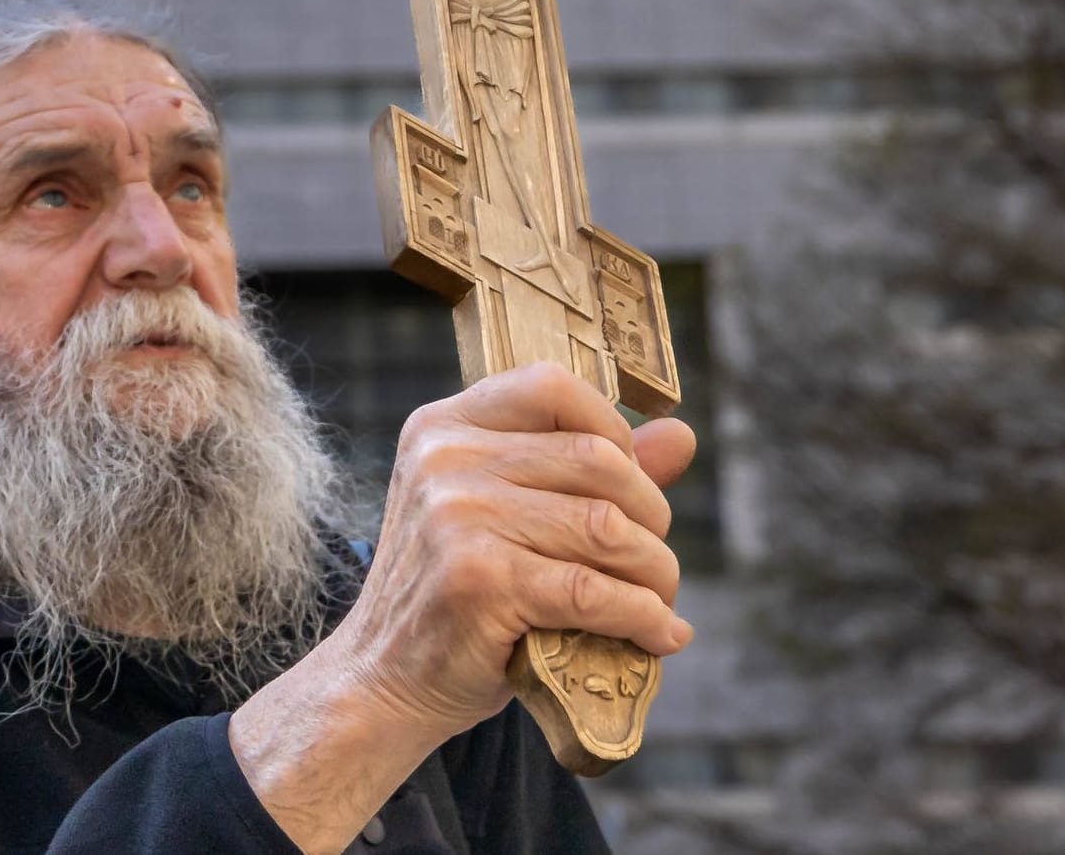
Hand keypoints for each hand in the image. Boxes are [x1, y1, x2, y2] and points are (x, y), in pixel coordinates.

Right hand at [330, 361, 694, 738]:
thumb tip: (681, 436)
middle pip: (597, 459)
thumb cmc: (456, 591)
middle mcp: (444, 459)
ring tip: (659, 600)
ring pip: (605, 526)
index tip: (628, 486)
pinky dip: (644, 617)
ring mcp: (456, 517)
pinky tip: (660, 635)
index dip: (613, 429)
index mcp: (443, 426)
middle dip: (649, 514)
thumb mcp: (504, 512)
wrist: (383, 677)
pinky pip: (594, 591)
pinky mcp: (479, 581)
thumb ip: (585, 470)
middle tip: (651, 560)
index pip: (552, 387)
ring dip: (655, 572)